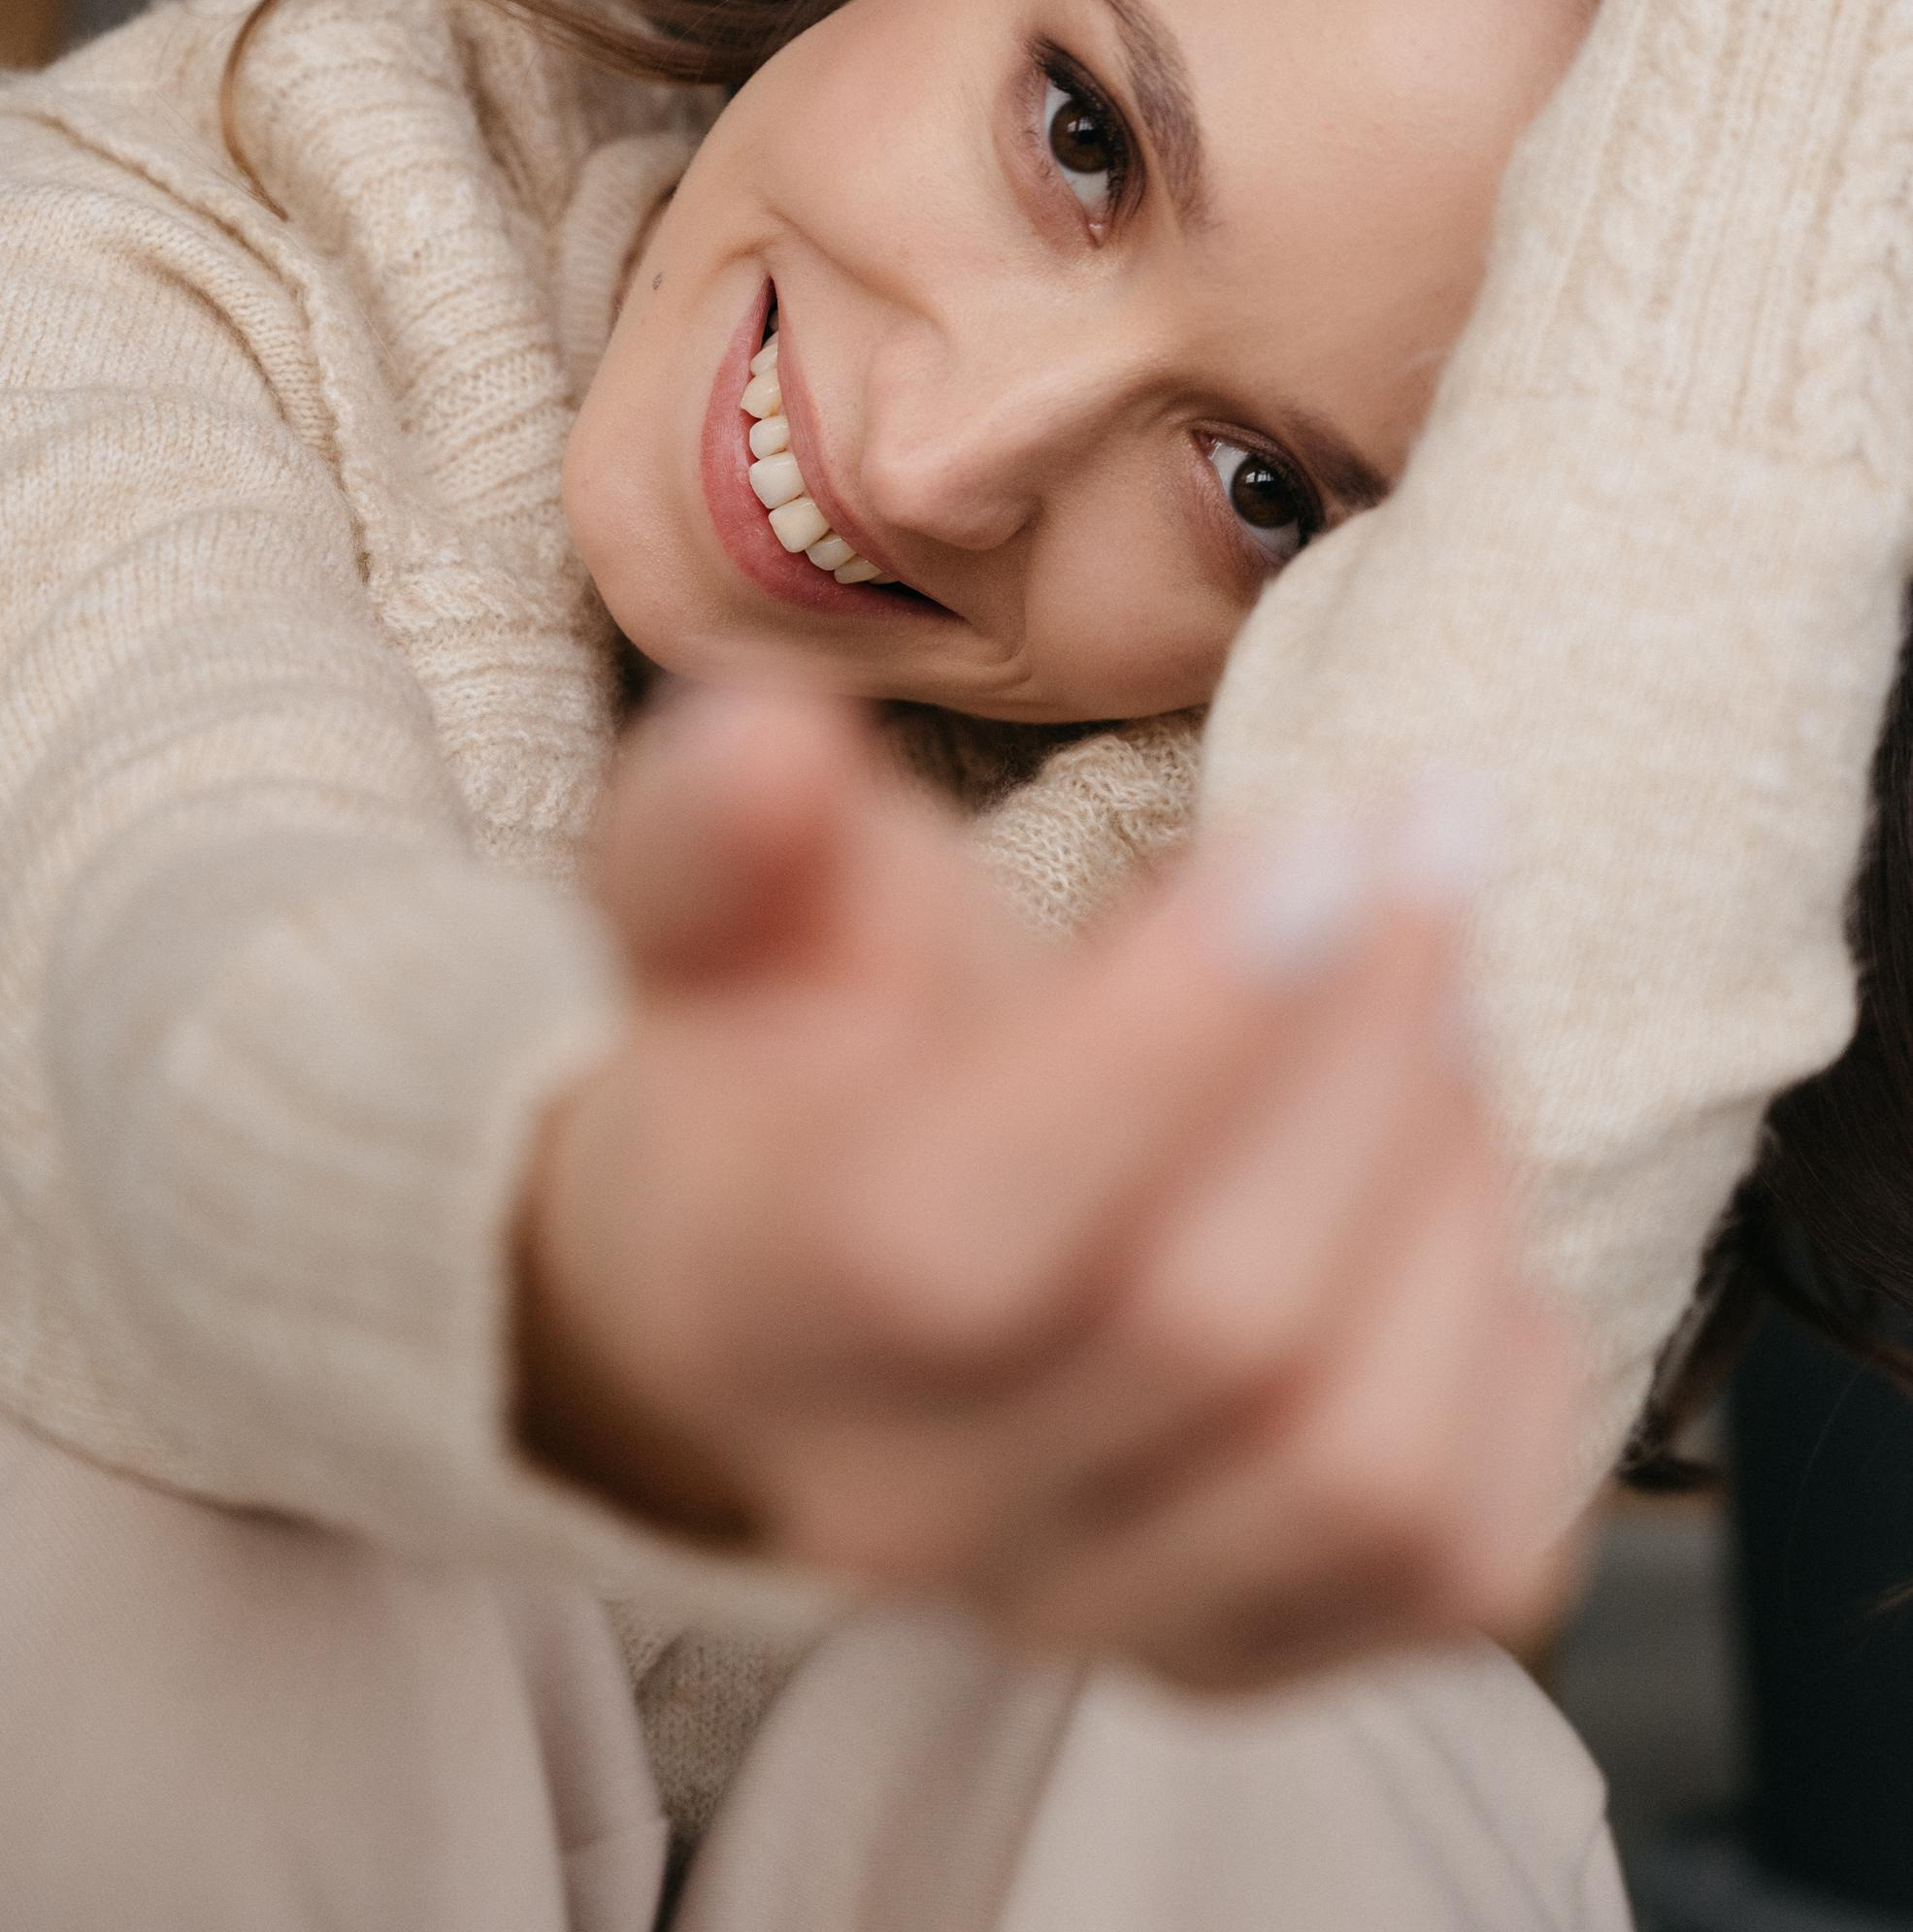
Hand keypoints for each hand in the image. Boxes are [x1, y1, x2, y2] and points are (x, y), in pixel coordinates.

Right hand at [516, 685, 1578, 1692]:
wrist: (807, 1282)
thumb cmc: (791, 1055)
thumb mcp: (723, 913)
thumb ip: (724, 833)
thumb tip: (763, 747)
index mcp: (749, 1308)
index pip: (953, 1240)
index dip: (1168, 1037)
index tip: (1316, 842)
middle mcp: (907, 1511)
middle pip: (1208, 1329)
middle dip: (1365, 1047)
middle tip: (1419, 847)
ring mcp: (1093, 1609)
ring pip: (1360, 1459)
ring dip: (1449, 1178)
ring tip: (1428, 998)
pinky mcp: (1263, 1652)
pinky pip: (1470, 1552)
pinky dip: (1509, 1338)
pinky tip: (1446, 1178)